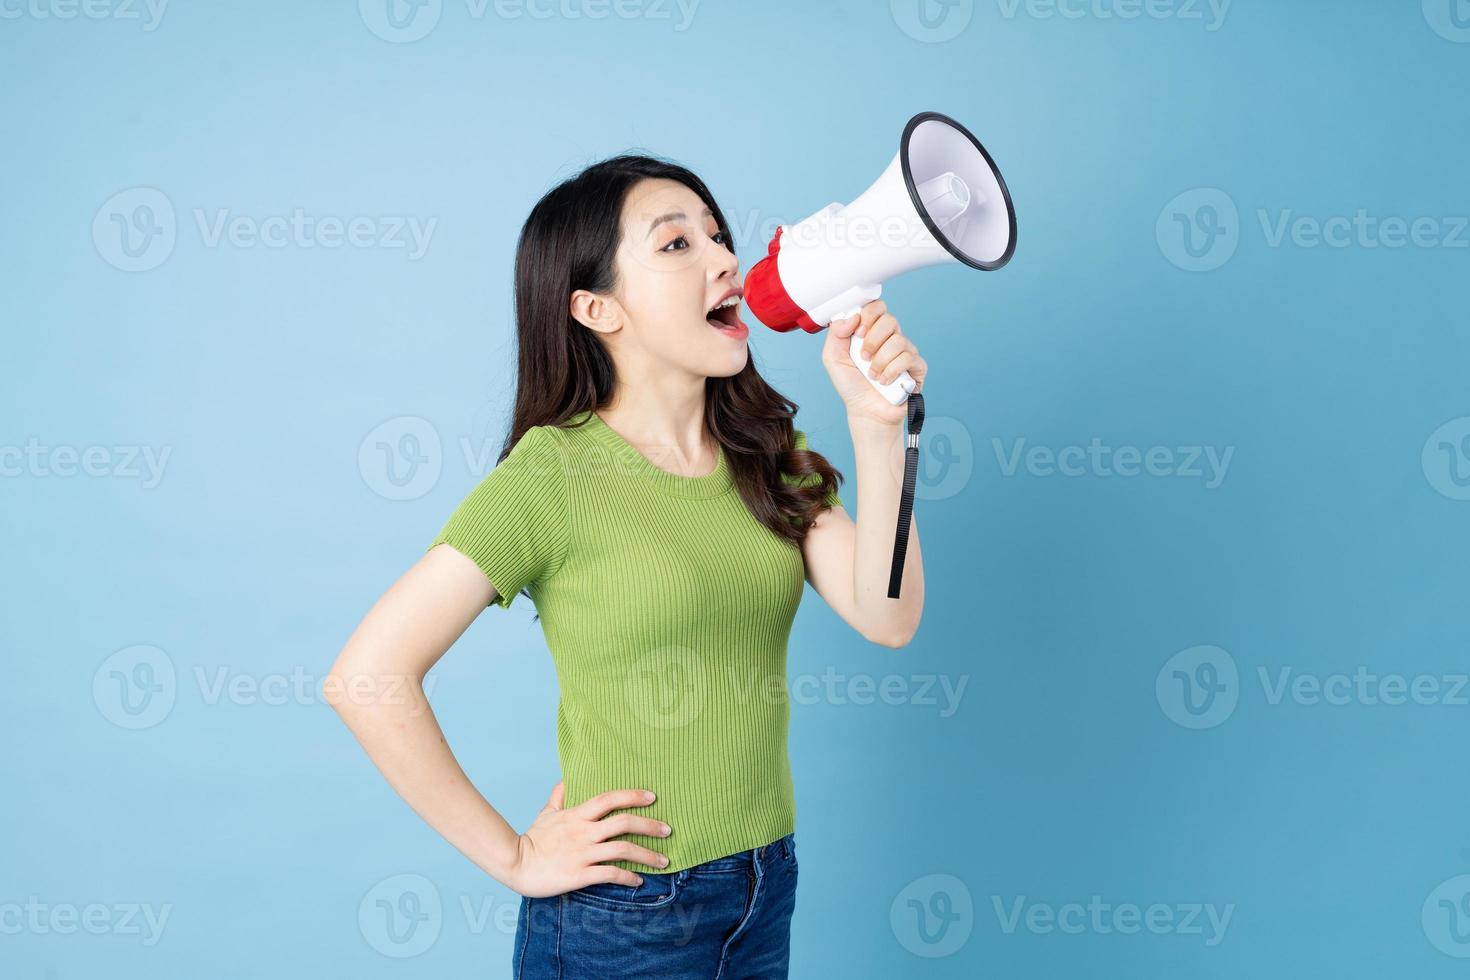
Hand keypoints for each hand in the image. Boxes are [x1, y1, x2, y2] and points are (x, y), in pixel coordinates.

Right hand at [505, 781, 672, 897]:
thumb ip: (558, 797)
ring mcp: (583, 853)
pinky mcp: (580, 874)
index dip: (632, 796)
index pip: (609, 799)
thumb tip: (564, 780)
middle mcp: (584, 832)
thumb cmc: (531, 839)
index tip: (653, 796)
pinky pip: (610, 874)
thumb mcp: (546, 814)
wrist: (516, 864)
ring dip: (647, 855)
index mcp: (577, 815)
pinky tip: (639, 880)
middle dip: (650, 825)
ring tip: (663, 861)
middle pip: (624, 823)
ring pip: (623, 849)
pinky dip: (628, 877)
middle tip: (668, 830)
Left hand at [822, 299, 926, 426]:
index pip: (877, 307)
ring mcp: (905, 352)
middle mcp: (890, 339)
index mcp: (871, 332)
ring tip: (872, 375)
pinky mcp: (917, 367)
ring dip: (880, 361)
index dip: (868, 315)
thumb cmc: (851, 385)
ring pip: (898, 341)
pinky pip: (908, 358)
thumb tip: (852, 316)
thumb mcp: (832, 357)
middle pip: (890, 320)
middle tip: (863, 357)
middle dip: (872, 339)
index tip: (857, 332)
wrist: (865, 411)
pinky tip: (884, 381)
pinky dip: (891, 371)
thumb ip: (836, 333)